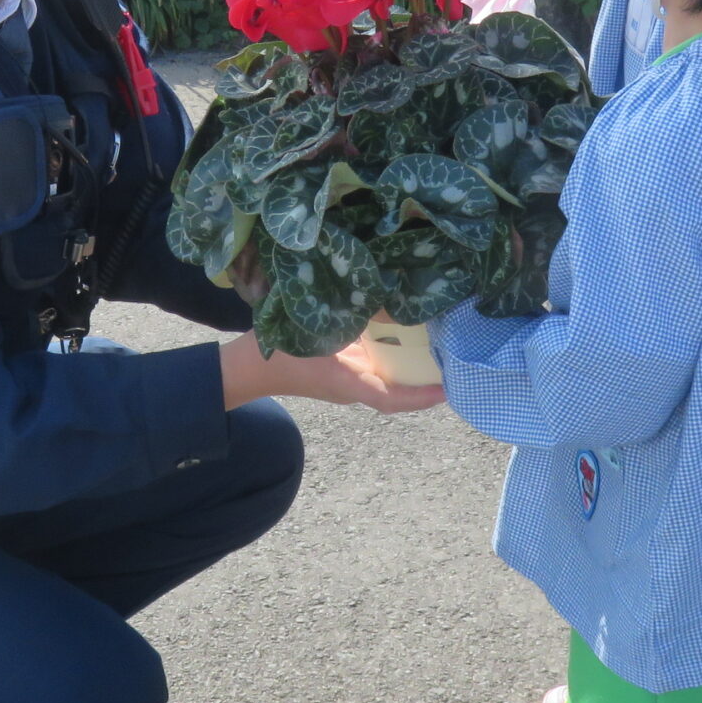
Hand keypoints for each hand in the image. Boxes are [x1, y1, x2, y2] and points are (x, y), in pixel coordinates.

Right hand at [220, 334, 444, 414]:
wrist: (247, 367)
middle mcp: (354, 388)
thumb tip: (388, 303)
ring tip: (438, 344)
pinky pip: (374, 366)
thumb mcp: (316, 330)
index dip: (420, 398)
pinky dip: (391, 354)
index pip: (391, 399)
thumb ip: (351, 317)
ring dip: (410, 366)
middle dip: (425, 379)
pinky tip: (404, 332)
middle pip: (397, 389)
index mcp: (348, 383)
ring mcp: (348, 381)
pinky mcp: (342, 370)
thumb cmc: (279, 352)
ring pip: (387, 377)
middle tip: (454, 358)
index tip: (447, 390)